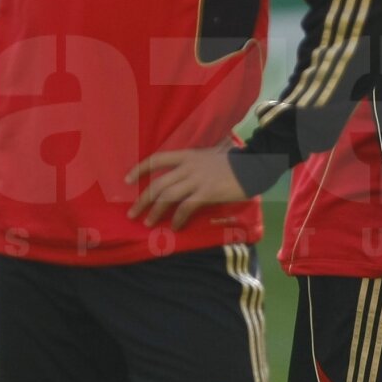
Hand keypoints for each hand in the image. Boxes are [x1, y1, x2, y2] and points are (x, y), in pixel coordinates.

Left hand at [126, 145, 248, 229]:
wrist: (254, 165)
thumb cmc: (234, 162)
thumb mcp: (210, 157)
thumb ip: (195, 165)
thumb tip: (183, 177)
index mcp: (187, 155)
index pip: (156, 159)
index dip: (139, 169)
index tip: (126, 180)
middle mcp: (188, 167)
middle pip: (158, 184)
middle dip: (142, 200)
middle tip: (132, 213)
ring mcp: (197, 179)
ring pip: (167, 197)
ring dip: (155, 211)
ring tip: (147, 223)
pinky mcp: (207, 192)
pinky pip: (186, 207)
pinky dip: (178, 218)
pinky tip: (174, 226)